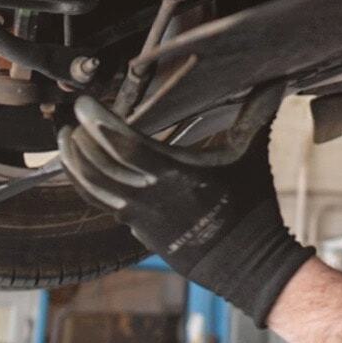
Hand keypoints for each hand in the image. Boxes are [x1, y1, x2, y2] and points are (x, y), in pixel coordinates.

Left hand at [60, 87, 311, 326]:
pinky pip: (102, 205)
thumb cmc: (251, 209)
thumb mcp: (252, 156)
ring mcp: (141, 218)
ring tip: (65, 139)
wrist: (248, 263)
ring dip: (74, 162)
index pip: (122, 142)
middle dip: (80, 136)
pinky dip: (86, 185)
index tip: (84, 103)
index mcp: (175, 174)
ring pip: (92, 187)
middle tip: (71, 114)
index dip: (97, 120)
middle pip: (98, 163)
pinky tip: (80, 171)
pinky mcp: (139, 231)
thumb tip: (276, 79)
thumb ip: (257, 113)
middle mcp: (150, 196)